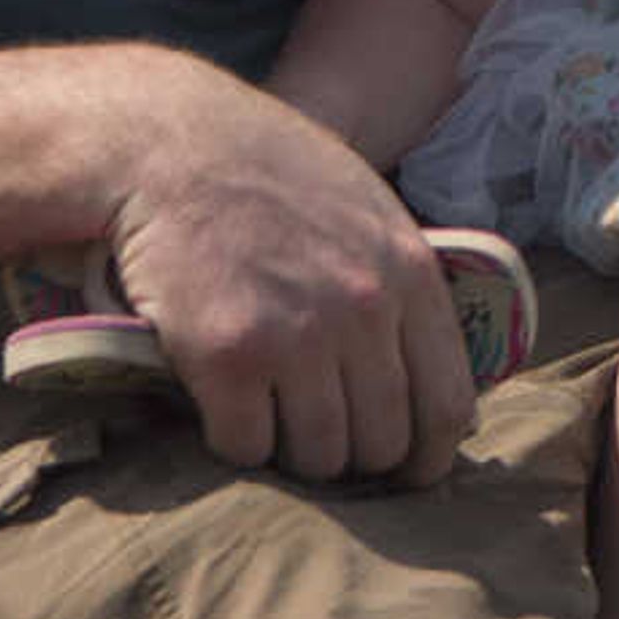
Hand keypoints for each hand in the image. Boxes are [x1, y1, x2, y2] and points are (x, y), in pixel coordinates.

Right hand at [96, 61, 478, 486]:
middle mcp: (363, 309)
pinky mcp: (227, 357)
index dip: (428, 455)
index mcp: (409, 273)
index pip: (448, 403)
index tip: (408, 473)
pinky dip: (234, 440)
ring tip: (269, 412)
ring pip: (317, 456)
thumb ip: (400, 284)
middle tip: (319, 437)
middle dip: (352, 456)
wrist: (170, 145)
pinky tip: (222, 400)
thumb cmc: (269, 174)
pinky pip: (246, 447)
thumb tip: (427, 369)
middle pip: (381, 442)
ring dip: (293, 453)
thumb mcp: (366, 209)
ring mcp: (296, 336)